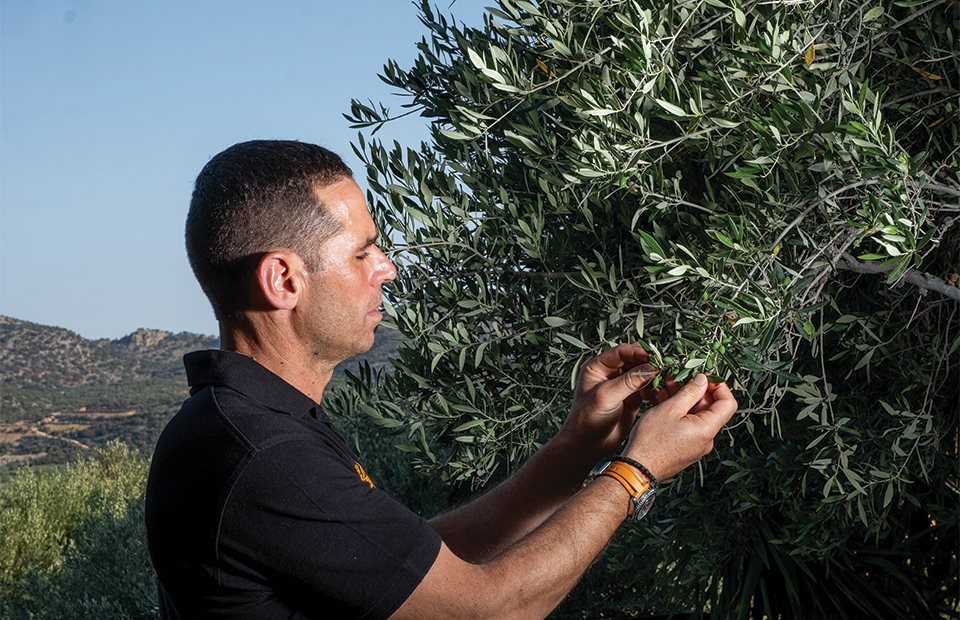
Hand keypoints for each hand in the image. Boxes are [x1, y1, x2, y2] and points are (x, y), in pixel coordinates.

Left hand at [561, 343, 668, 458]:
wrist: (588, 445)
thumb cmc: (587, 420)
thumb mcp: (606, 396)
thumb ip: (628, 381)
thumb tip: (650, 368)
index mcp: (598, 368)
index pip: (621, 352)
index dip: (638, 352)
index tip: (653, 357)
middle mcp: (610, 374)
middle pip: (635, 361)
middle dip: (649, 363)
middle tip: (664, 368)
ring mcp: (622, 386)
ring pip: (643, 374)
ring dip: (654, 376)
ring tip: (666, 380)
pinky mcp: (632, 399)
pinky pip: (647, 388)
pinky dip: (655, 389)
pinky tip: (661, 392)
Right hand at [623, 374, 737, 479]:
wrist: (637, 468)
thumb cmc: (651, 441)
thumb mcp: (670, 409)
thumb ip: (690, 392)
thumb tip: (703, 380)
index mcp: (707, 429)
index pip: (728, 403)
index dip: (719, 386)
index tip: (705, 377)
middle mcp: (706, 439)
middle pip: (711, 408)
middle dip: (696, 391)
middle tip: (679, 378)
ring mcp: (696, 445)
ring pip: (696, 416)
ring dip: (684, 400)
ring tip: (666, 388)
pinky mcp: (686, 448)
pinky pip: (688, 425)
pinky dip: (679, 412)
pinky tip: (664, 403)